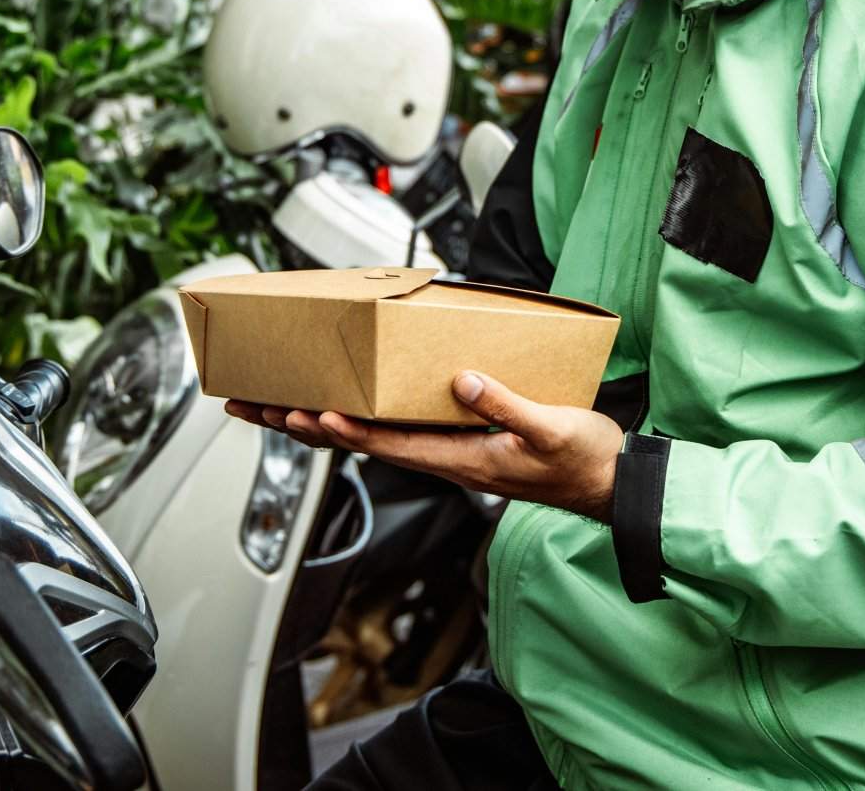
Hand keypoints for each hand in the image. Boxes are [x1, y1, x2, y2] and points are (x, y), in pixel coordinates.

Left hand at [224, 372, 623, 521]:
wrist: (608, 483)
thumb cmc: (582, 460)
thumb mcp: (551, 428)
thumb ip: (508, 405)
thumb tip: (464, 382)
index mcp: (461, 458)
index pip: (390, 444)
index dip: (348, 430)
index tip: (310, 413)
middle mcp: (444, 458)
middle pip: (362, 442)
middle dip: (306, 424)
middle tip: (256, 408)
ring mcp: (448, 453)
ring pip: (371, 437)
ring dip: (320, 422)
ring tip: (275, 407)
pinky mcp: (458, 444)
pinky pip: (394, 431)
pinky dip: (358, 418)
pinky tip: (342, 408)